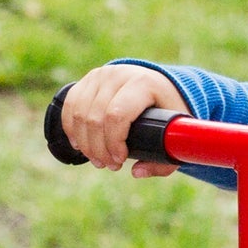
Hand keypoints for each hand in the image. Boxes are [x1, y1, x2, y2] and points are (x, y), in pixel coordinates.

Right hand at [61, 64, 188, 177]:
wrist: (160, 83)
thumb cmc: (168, 110)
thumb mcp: (176, 133)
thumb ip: (164, 159)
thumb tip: (136, 172)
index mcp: (144, 84)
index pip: (117, 115)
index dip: (113, 142)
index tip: (121, 160)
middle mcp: (120, 75)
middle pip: (96, 117)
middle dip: (98, 148)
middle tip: (109, 165)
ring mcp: (101, 74)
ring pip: (79, 113)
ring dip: (84, 142)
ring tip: (97, 159)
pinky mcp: (89, 79)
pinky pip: (71, 105)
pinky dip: (72, 128)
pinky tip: (79, 144)